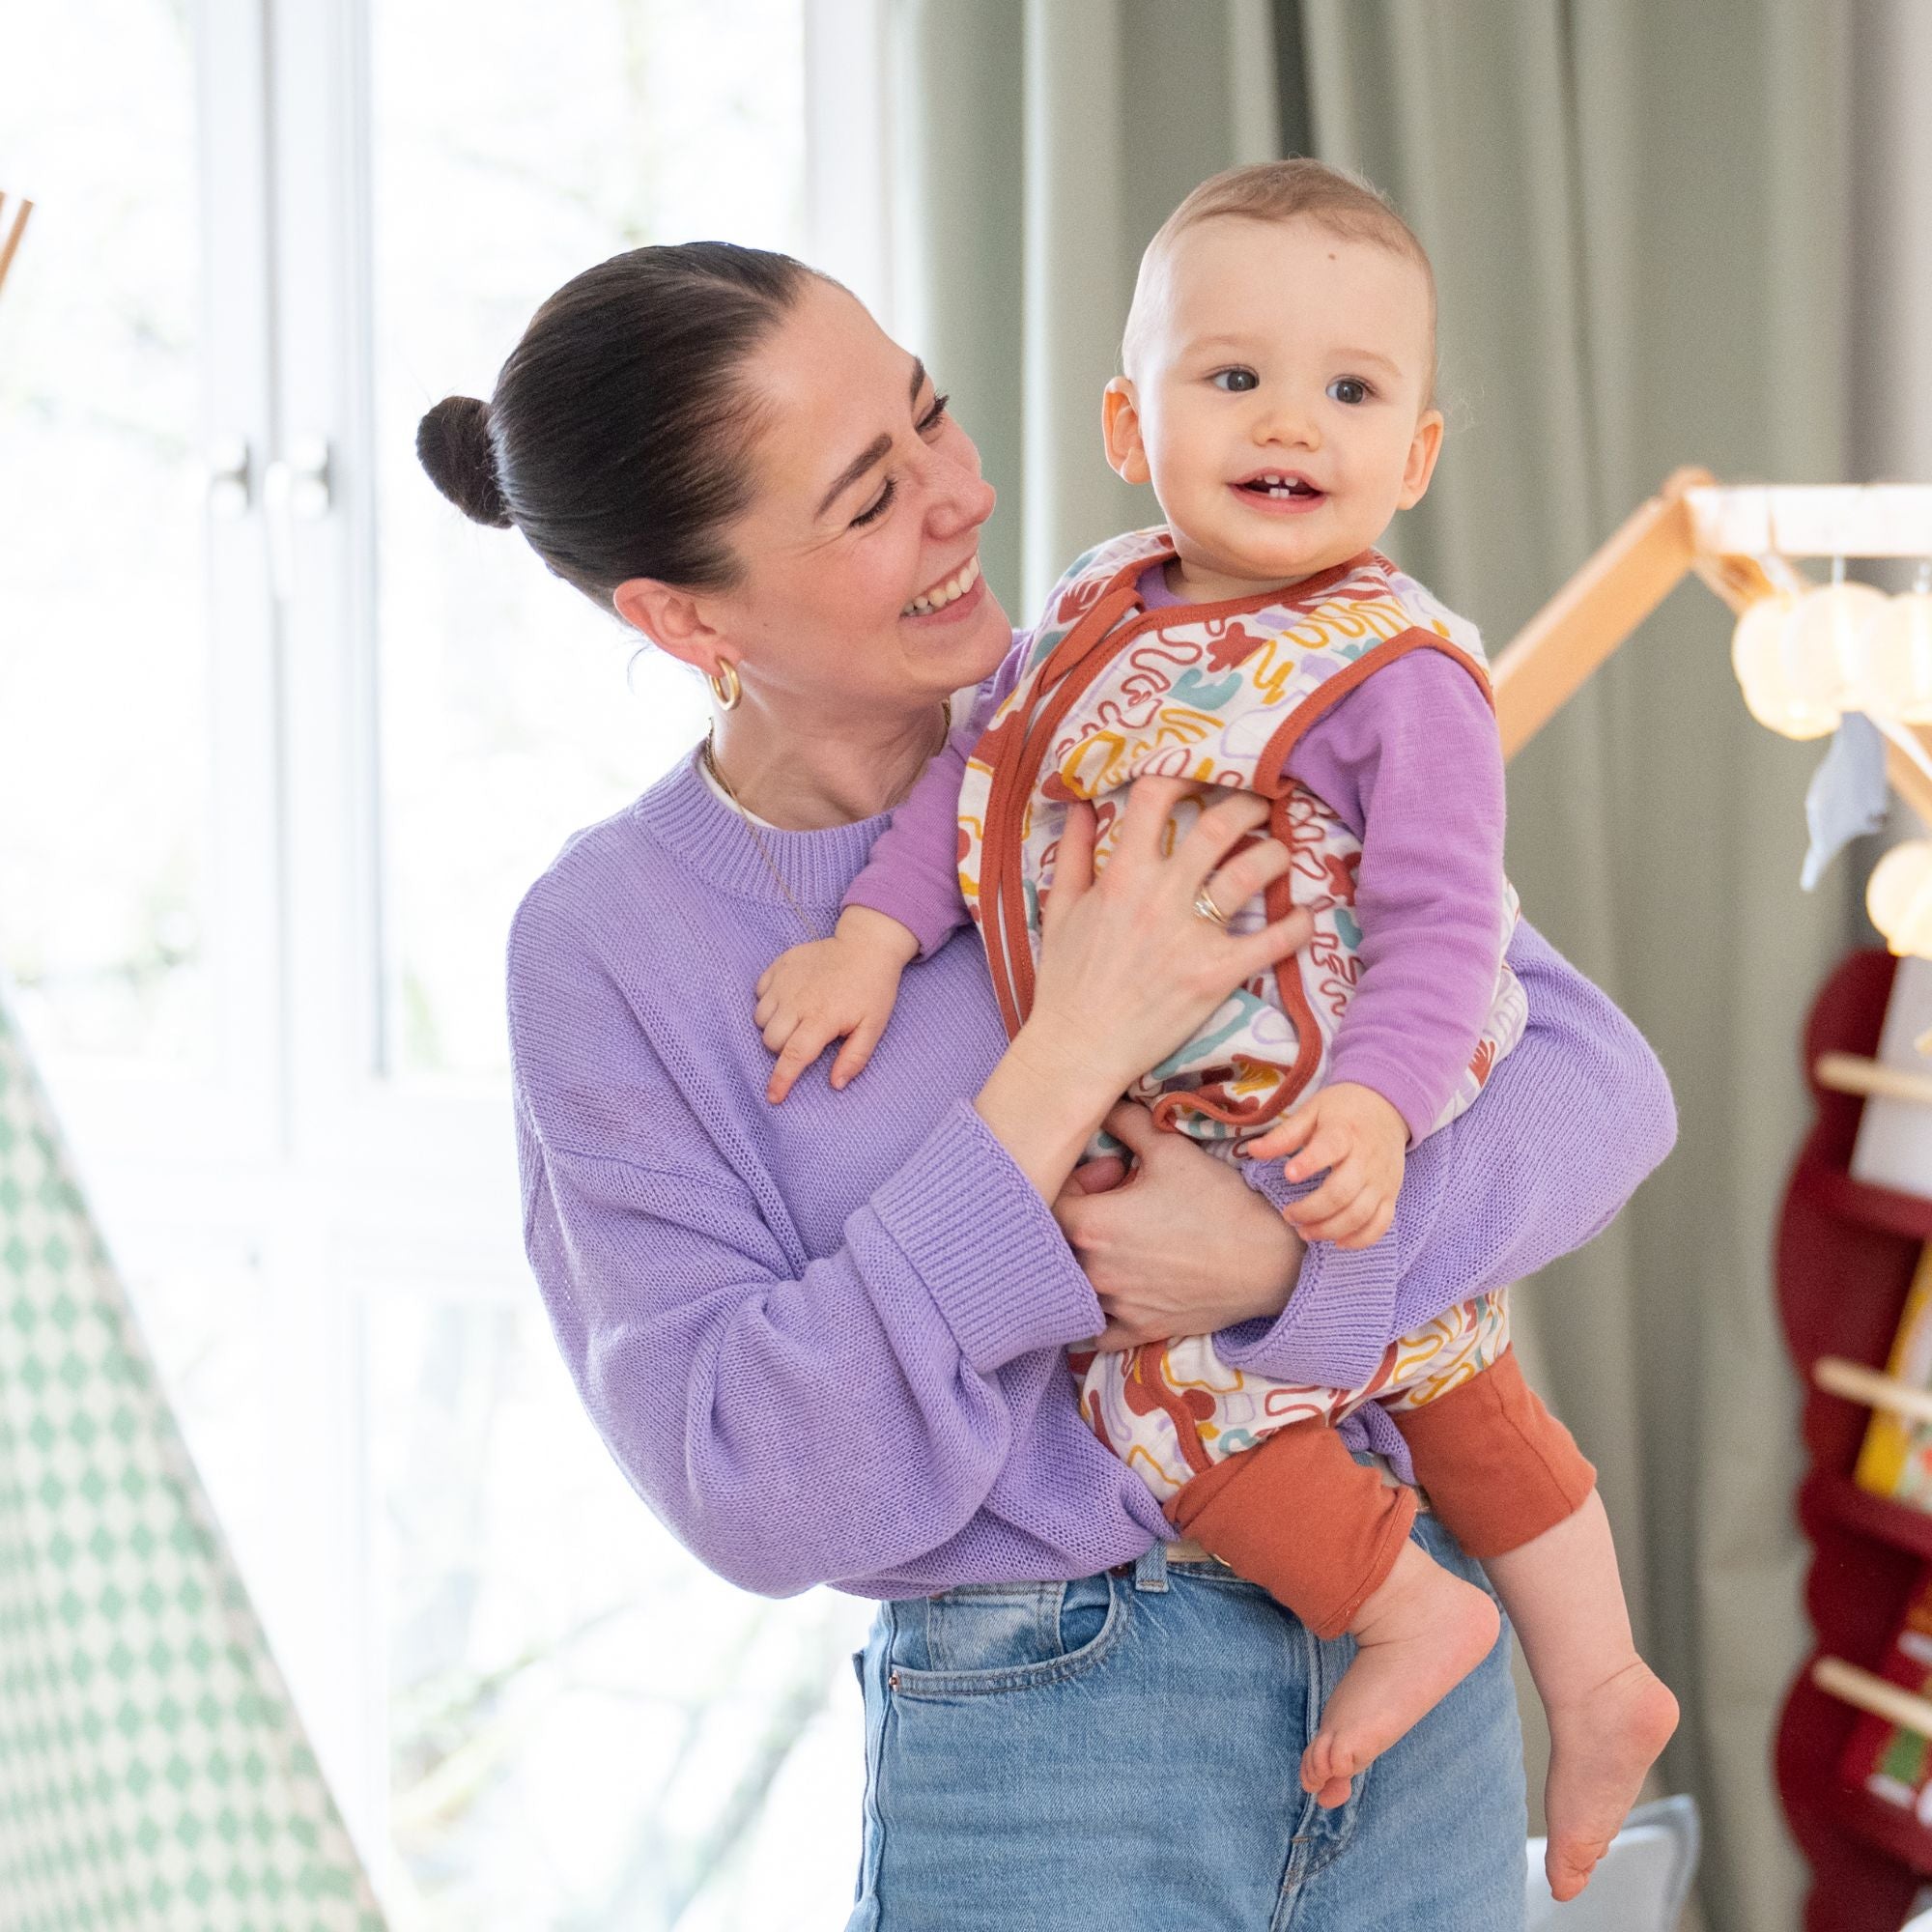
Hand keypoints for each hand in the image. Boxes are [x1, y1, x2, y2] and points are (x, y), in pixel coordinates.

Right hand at [754, 907, 919, 1102]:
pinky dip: (769, 1001)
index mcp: (822, 1018)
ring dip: (774, 1026)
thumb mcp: (873, 1026)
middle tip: (806, 1038)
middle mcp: (797, 1000)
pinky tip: (790, 999)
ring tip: (797, 1018)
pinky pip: (759, 992)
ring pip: (760, 1018)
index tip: (773, 1098)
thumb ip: (855, 1057)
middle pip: (771, 1040)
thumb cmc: (872, 989)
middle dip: (783, 1049)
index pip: (793, 1056)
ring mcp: (785, 981)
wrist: (866, 945)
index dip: (781, 1080)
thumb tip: (836, 1084)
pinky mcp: (779, 965)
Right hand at [1018, 775, 1313, 1105]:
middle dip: (1248, 806)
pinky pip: (1274, 939)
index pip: (1155, 797)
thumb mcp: (1060, 909)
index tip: (1198, 780)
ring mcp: (1192, 935)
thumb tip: (1083, 807)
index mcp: (1122, 875)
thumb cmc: (1066, 980)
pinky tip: (1302, 917)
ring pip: (1254, 871)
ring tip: (1282, 853)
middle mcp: (1160, 895)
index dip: (1183, 776)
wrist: (1078, 1047)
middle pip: (1220, 825)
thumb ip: (1074, 853)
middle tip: (1261, 807)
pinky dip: (1297, 924)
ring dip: (1278, 853)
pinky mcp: (1217, 974)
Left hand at [1055, 1101, 1304, 1349]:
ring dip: (1092, 1258)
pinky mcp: (1138, 1330)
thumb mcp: (1170, 1149)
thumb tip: (1103, 1104)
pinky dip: (1099, 1311)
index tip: (1110, 1173)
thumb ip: (1126, 1123)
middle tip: (1121, 1201)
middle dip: (1084, 1215)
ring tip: (1127, 1239)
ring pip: (1077, 1283)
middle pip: (1062, 1240)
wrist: (1268, 1261)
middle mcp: (1093, 1270)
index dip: (1076, 1180)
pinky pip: (1097, 1328)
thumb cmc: (1218, 1202)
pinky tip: (1122, 1288)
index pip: (1051, 1199)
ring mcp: (1114, 1305)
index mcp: (1091, 1224)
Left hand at [1243, 1081, 1406, 1249]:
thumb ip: (1284, 1135)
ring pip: (1360, 1214)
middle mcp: (1367, 1159)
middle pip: (1342, 1192)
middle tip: (1289, 1215)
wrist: (1387, 1108)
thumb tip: (1252, 1150)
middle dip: (1312, 1210)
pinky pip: (1381, 1224)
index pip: (1330, 1147)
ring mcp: (1381, 1180)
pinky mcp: (1391, 1194)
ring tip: (1305, 1231)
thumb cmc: (1343, 1110)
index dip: (1309, 1163)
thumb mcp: (1312, 1111)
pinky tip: (1337, 1241)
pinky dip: (1361, 1239)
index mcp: (1345, 1132)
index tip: (1289, 1174)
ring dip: (1330, 1229)